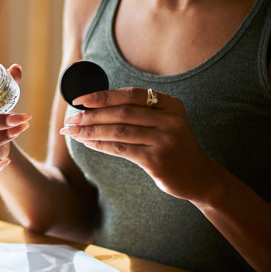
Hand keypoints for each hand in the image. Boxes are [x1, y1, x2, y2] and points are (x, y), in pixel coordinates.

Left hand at [59, 87, 209, 198]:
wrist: (200, 176)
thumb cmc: (174, 146)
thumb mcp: (166, 122)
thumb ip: (141, 111)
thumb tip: (97, 105)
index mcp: (170, 104)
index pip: (130, 95)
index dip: (102, 96)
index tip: (79, 100)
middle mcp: (170, 119)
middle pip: (122, 112)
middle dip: (91, 115)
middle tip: (71, 119)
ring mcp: (165, 140)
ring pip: (119, 131)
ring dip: (91, 130)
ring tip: (73, 131)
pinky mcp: (157, 160)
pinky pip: (122, 149)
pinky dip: (101, 145)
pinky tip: (87, 143)